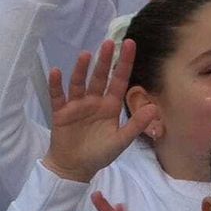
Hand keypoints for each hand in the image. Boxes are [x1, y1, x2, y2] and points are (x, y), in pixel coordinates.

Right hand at [44, 40, 158, 182]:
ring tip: (85, 55)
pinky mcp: (61, 112)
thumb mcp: (121, 141)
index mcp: (110, 105)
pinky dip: (56, 85)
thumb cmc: (100, 153)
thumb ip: (136, 125)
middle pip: (100, 78)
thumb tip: (154, 108)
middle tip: (109, 43)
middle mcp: (94, 101)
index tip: (130, 44)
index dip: (124, 64)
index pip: (119, 81)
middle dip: (104, 61)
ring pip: (79, 83)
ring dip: (81, 70)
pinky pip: (58, 96)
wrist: (75, 168)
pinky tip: (56, 72)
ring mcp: (77, 105)